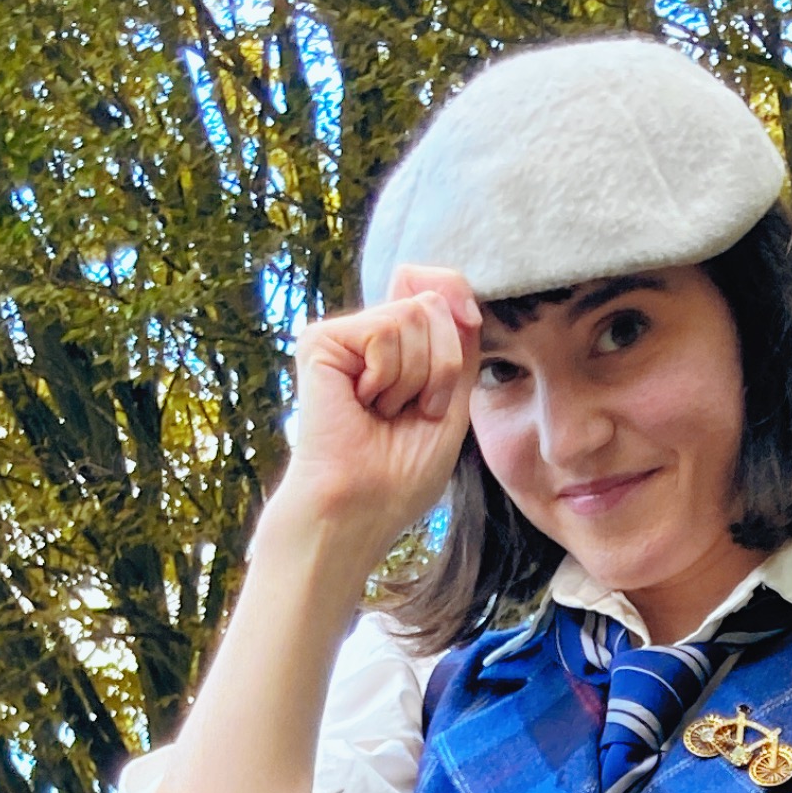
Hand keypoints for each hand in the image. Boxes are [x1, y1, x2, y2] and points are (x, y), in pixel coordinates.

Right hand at [269, 267, 480, 562]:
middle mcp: (369, 336)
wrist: (360, 509)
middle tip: (410, 412)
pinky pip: (385, 328)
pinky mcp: (321, 340)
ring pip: (413, 316)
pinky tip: (362, 405)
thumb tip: (440, 283)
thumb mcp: (453, 401)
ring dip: (415, 380)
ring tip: (382, 414)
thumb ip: (456, 342)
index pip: (437, 290)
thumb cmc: (401, 474)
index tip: (470, 322)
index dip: (458, 301)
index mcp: (399, 350)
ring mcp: (343, 337)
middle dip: (441, 368)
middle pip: (433, 306)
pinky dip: (389, 376)